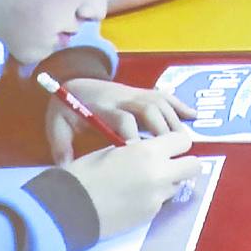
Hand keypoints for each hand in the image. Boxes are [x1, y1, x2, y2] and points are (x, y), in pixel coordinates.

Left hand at [45, 78, 196, 164]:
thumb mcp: (56, 126)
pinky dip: (180, 105)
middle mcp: (122, 97)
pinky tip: (194, 116)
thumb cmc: (66, 109)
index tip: (139, 156)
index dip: (132, 136)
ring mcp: (134, 93)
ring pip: (160, 103)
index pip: (123, 119)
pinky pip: (165, 96)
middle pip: (148, 109)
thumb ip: (61, 146)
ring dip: (174, 120)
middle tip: (171, 151)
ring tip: (185, 141)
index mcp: (102, 107)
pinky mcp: (142, 92)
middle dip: (162, 129)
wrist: (73, 82)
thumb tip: (68, 169)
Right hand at [64, 131, 202, 240]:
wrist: (68, 209)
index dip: (176, 142)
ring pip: (177, 185)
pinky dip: (152, 197)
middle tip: (167, 163)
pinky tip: (132, 198)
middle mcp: (160, 174)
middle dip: (184, 163)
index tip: (167, 144)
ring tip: (143, 182)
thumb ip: (136, 148)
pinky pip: (161, 202)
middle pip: (194, 166)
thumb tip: (147, 148)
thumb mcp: (112, 150)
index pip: (183, 141)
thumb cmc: (84, 173)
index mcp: (148, 152)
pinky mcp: (150, 216)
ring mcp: (157, 198)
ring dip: (167, 181)